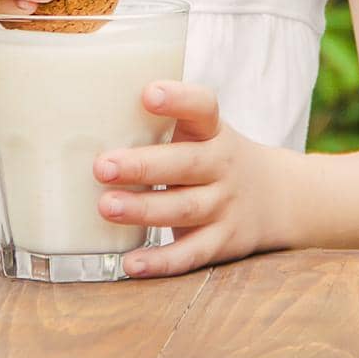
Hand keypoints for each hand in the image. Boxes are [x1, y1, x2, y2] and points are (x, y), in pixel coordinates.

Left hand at [94, 81, 296, 277]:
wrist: (276, 196)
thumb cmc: (212, 156)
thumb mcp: (200, 132)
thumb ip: (159, 124)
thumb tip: (82, 115)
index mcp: (213, 131)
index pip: (203, 107)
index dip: (178, 99)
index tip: (147, 94)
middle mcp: (223, 165)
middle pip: (186, 163)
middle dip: (142, 166)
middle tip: (101, 166)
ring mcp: (225, 205)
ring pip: (185, 208)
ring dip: (144, 209)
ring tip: (106, 207)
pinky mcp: (223, 242)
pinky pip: (192, 254)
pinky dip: (162, 262)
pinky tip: (131, 263)